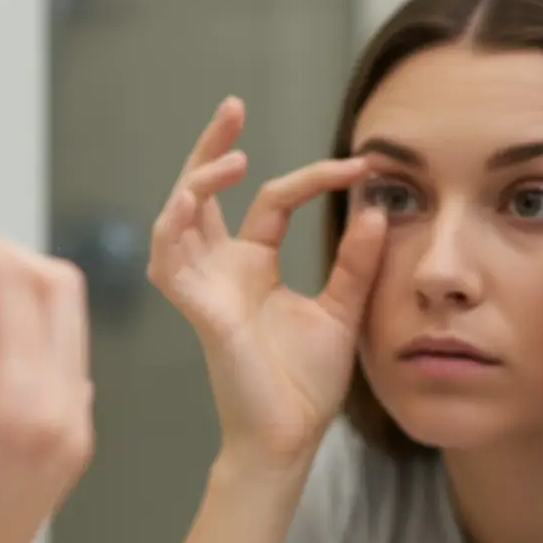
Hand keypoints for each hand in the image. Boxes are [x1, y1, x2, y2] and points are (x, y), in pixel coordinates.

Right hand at [149, 97, 387, 460]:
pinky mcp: (199, 312)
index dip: (312, 178)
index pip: (270, 202)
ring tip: (229, 154)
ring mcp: (205, 290)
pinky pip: (169, 262)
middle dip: (210, 149)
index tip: (361, 166)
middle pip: (203, 197)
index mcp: (253, 269)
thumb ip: (355, 261)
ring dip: (194, 182)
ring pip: (177, 221)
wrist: (290, 437)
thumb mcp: (342, 308)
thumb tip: (374, 207)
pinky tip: (191, 198)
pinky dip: (173, 227)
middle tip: (231, 105)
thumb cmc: (305, 383)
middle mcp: (222, 272)